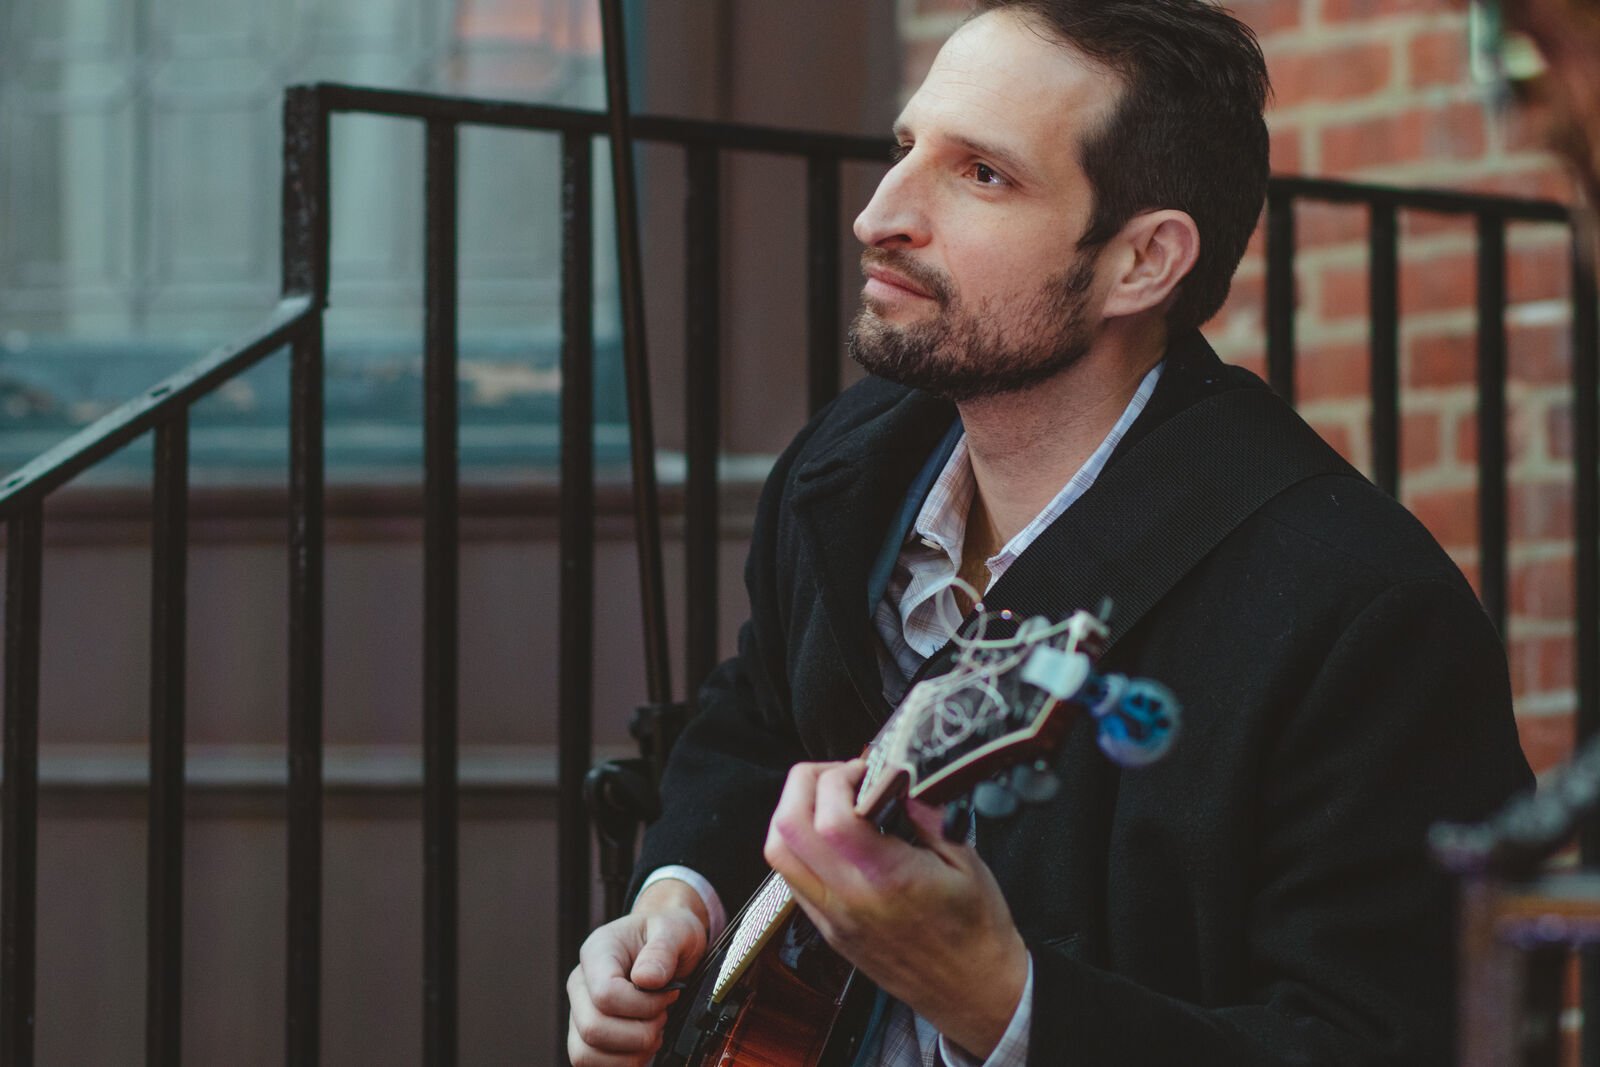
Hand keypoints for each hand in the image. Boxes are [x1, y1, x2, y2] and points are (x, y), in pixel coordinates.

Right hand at [566, 879, 708, 1065]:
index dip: (642, 1005)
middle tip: (663, 1015)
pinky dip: (624, 1063)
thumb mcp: (675, 931)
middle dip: (640, 1032)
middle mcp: (581, 983)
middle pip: (593, 1029)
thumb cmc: (667, 934)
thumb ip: (662, 951)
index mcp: (597, 952)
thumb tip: (646, 979)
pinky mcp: (587, 1034)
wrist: (666, 942)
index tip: (669, 995)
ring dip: (630, 1053)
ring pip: (586, 1054)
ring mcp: (580, 1011)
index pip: (605, 994)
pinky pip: (592, 1064)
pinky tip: (643, 1045)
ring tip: (653, 1031)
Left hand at [762, 759, 1028, 1060]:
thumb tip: (898, 780)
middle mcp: (850, 899)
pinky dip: (799, 842)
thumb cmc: (977, 932)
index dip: (840, 778)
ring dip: (794, 811)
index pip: (831, 816)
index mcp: (887, 879)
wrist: (974, 994)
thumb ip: (927, 816)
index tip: (865, 770)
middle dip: (805, 783)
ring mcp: (832, 917)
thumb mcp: (968, 861)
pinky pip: (791, 876)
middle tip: (840, 775)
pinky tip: (832, 833)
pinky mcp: (827, 928)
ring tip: (831, 799)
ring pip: (778, 852)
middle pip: (787, 827)